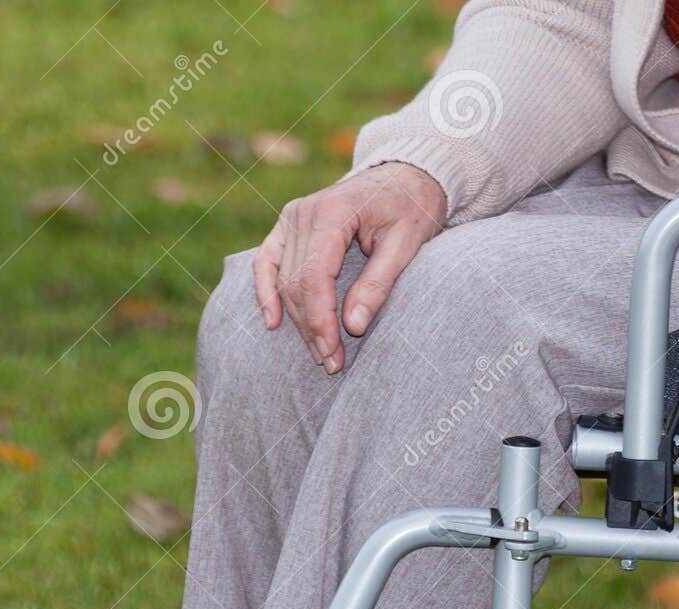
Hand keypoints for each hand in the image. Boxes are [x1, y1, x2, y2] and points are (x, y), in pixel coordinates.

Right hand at [254, 162, 446, 372]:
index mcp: (333, 212)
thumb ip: (378, 283)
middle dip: (312, 328)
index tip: (334, 354)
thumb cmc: (412, 207)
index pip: (314, 276)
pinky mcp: (290, 225)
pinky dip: (266, 291)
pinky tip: (272, 321)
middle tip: (332, 364)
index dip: (321, 320)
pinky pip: (268, 260)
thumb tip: (353, 326)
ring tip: (318, 354)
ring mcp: (292, 217)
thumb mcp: (407, 244)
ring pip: (282, 279)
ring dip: (296, 319)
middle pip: (296, 283)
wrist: (405, 174)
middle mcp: (304, 212)